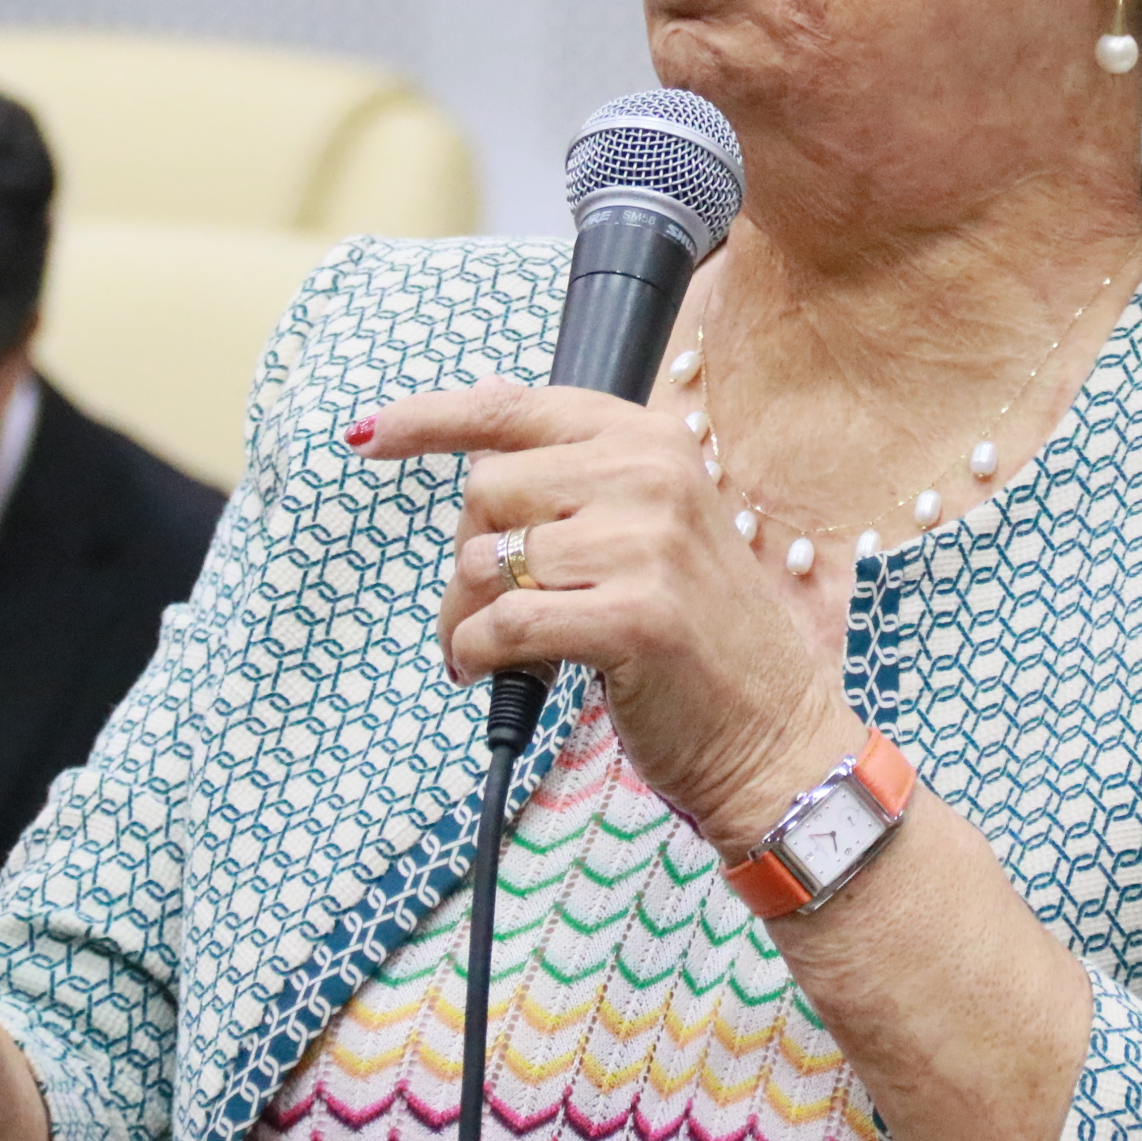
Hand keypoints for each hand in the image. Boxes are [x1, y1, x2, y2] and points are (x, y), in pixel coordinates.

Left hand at [365, 381, 860, 850]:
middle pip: (486, 491)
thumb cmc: (697, 634)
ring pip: (486, 561)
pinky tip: (492, 674)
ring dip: (465, 616)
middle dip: (468, 558)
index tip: (366, 436)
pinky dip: (476, 654)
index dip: (428, 419)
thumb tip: (478, 420)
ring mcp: (646, 544)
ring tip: (492, 652)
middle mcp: (651, 475)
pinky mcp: (633, 616)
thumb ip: (573, 476)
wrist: (775, 731)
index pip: (514, 409)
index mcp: (650, 440)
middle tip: (487, 610)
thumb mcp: (650, 529)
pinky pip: (502, 622)